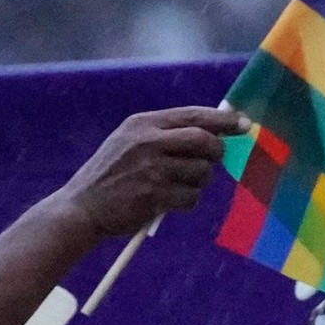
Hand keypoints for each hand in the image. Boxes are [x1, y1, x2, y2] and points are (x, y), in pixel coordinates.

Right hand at [49, 107, 245, 243]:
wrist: (81, 208)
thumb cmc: (110, 175)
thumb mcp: (128, 143)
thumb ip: (165, 134)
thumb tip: (215, 132)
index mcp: (142, 124)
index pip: (193, 116)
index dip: (223, 120)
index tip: (243, 124)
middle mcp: (147, 142)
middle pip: (205, 141)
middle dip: (216, 153)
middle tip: (209, 162)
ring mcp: (151, 169)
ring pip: (202, 172)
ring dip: (198, 182)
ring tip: (176, 186)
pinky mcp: (154, 195)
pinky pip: (192, 197)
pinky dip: (187, 201)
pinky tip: (168, 202)